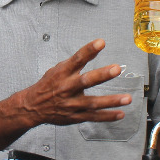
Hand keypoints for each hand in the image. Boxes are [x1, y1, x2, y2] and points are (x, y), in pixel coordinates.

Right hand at [1, 39, 129, 130]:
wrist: (33, 106)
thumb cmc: (48, 85)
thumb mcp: (57, 70)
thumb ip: (74, 63)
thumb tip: (92, 50)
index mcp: (62, 73)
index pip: (76, 59)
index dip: (88, 50)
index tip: (101, 42)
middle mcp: (67, 88)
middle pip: (85, 81)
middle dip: (101, 75)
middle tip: (116, 69)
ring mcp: (71, 104)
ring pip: (93, 103)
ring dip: (111, 101)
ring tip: (127, 98)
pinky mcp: (75, 116)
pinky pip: (93, 117)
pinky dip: (107, 116)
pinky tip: (120, 114)